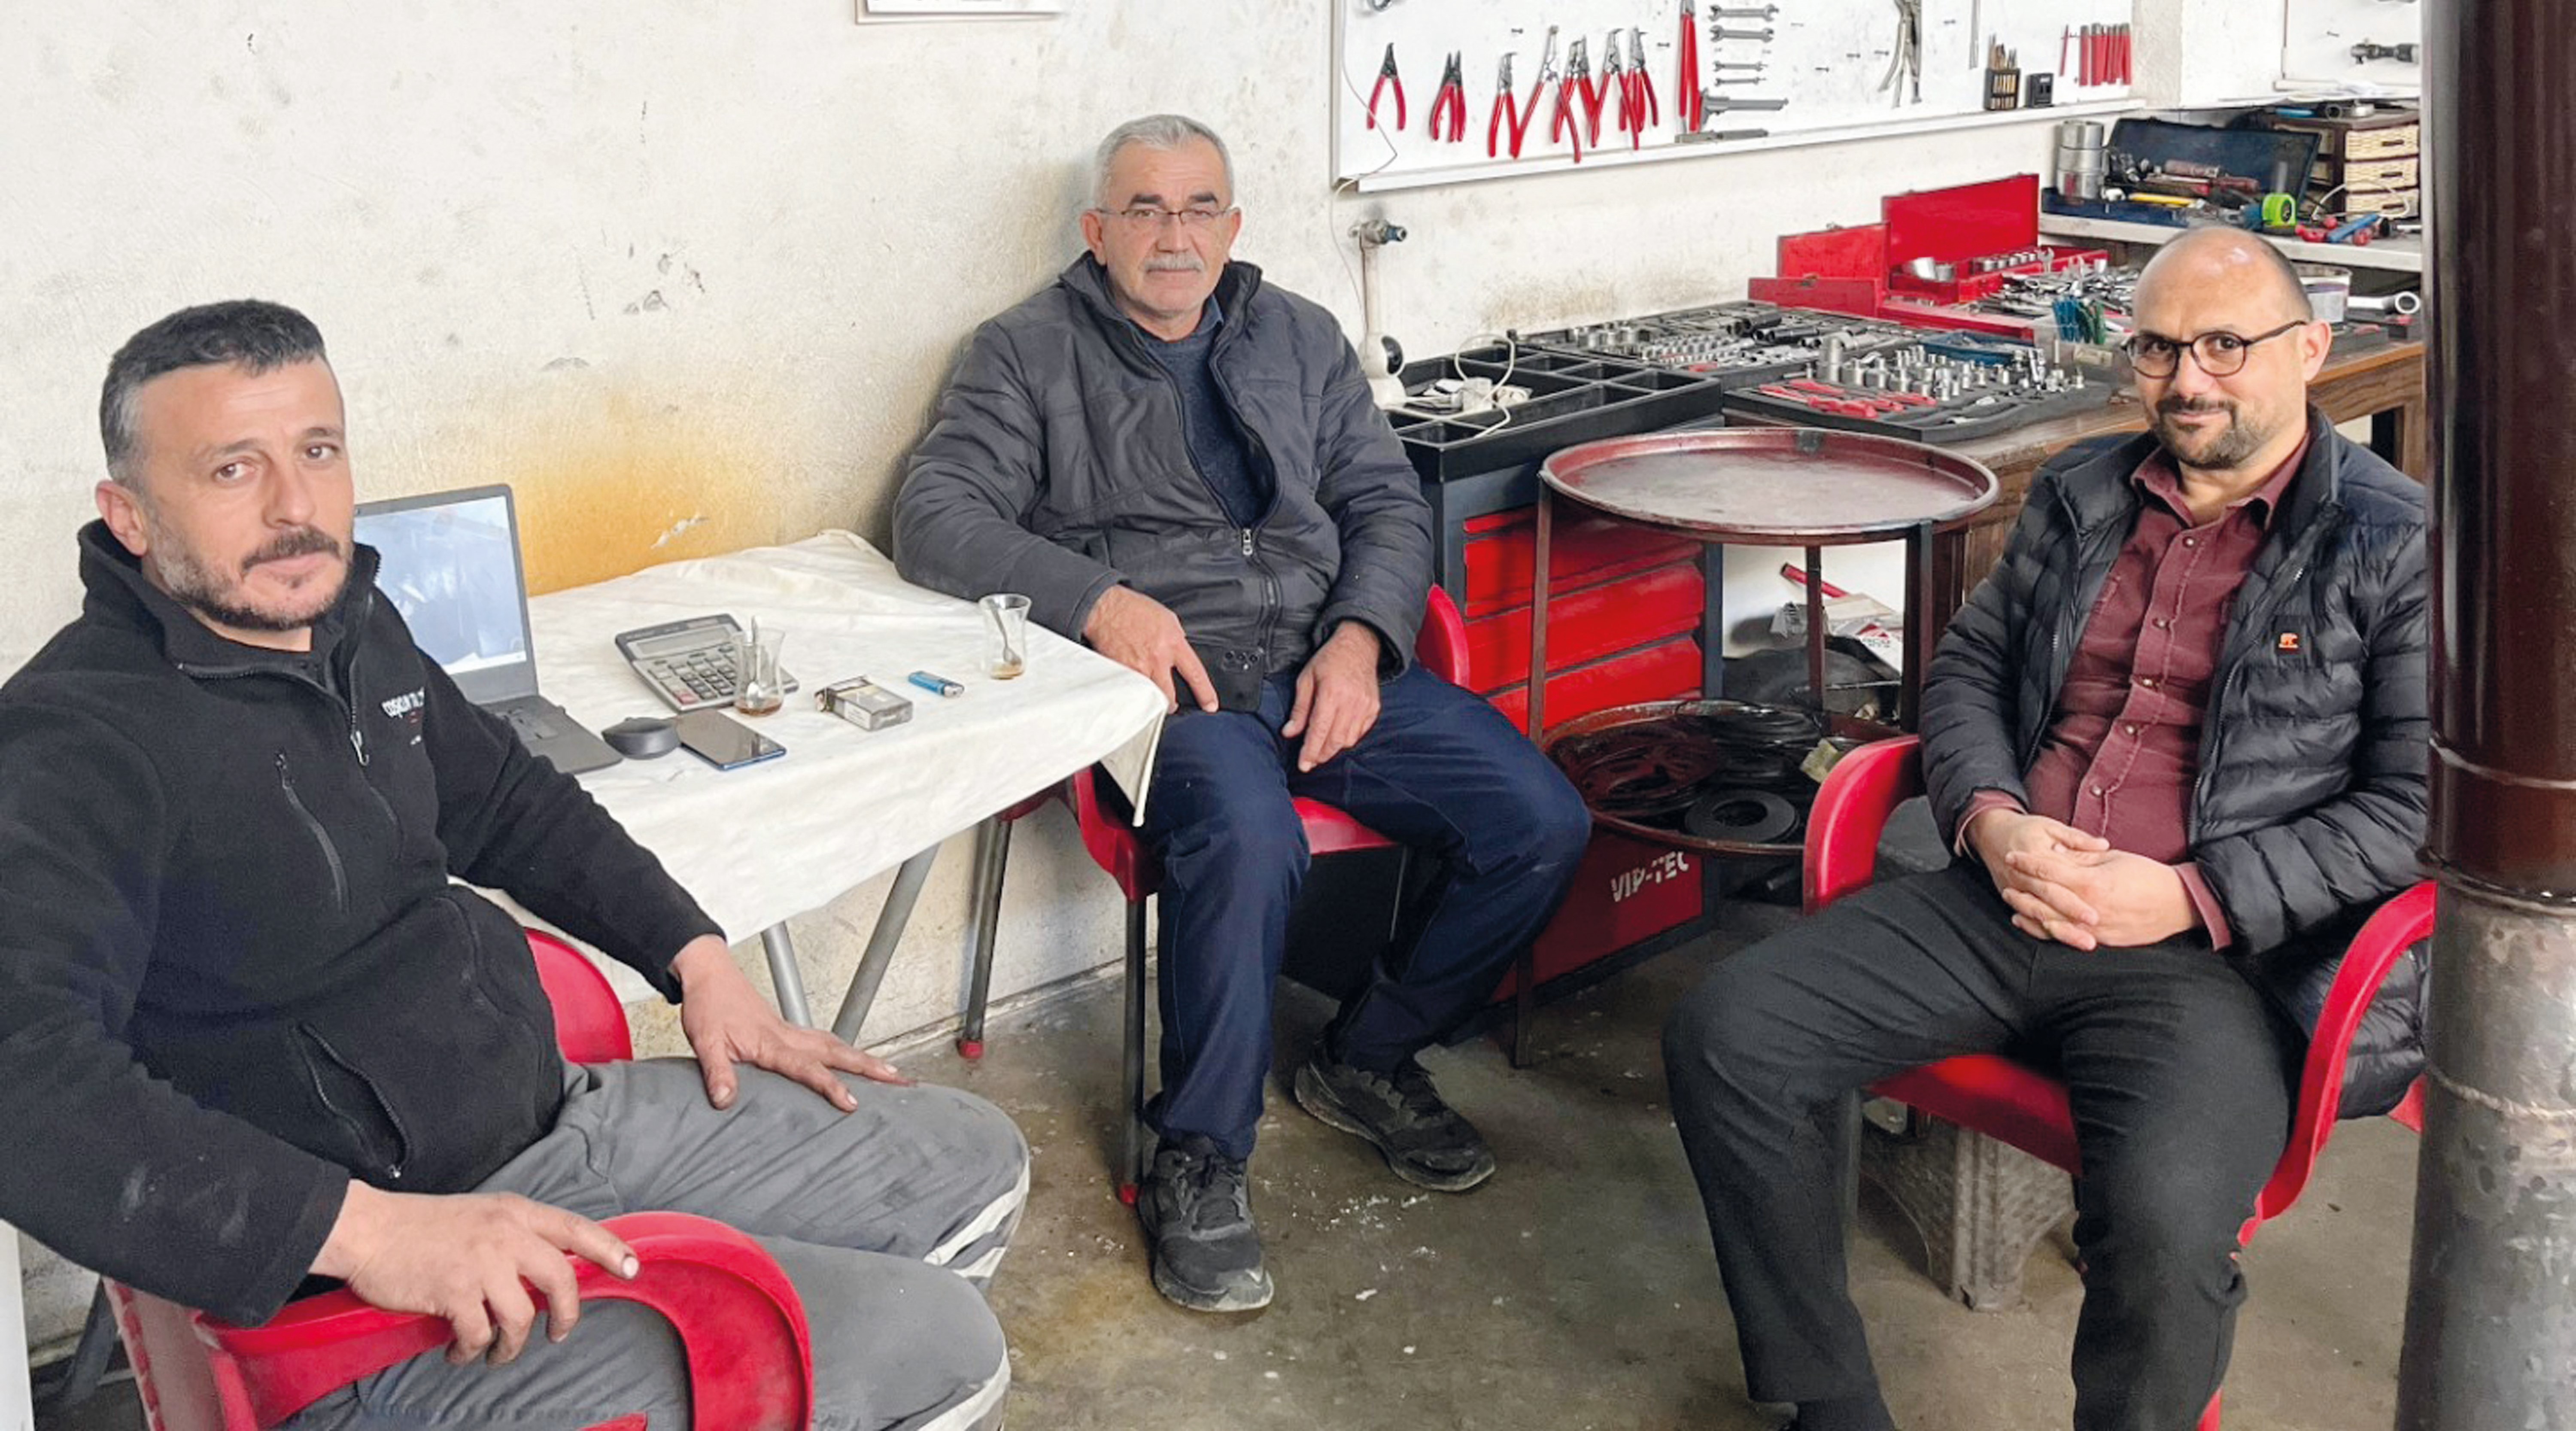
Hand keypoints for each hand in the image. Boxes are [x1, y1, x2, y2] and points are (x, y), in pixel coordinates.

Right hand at [313, 1183, 636, 1365]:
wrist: (368, 1229)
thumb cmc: (421, 1225)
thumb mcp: (481, 1216)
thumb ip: (514, 1236)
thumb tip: (544, 1269)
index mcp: (514, 1213)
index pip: (576, 1229)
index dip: (609, 1249)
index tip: (632, 1267)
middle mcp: (506, 1235)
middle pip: (560, 1280)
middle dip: (566, 1315)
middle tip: (557, 1334)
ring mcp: (481, 1263)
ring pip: (521, 1317)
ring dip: (510, 1346)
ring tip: (494, 1354)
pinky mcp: (454, 1292)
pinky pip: (478, 1335)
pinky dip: (471, 1352)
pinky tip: (460, 1352)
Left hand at [672, 937, 908, 1112]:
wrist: (708, 973)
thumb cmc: (709, 1004)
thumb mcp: (704, 1042)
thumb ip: (717, 1072)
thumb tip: (725, 1100)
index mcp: (770, 1042)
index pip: (807, 1067)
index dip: (830, 1084)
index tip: (851, 1100)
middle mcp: (787, 1035)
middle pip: (836, 1051)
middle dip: (869, 1067)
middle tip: (898, 1079)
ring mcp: (789, 1030)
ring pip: (835, 1044)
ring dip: (862, 1058)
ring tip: (887, 1071)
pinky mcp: (786, 1029)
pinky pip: (823, 1040)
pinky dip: (843, 1050)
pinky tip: (848, 1057)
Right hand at [1082, 586, 1215, 713]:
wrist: (1107, 609)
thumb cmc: (1135, 610)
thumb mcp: (1167, 620)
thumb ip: (1177, 640)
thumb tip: (1180, 655)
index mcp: (1173, 644)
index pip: (1195, 674)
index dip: (1205, 693)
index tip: (1210, 706)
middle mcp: (1157, 659)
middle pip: (1169, 695)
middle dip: (1171, 703)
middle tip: (1171, 703)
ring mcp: (1137, 667)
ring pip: (1150, 696)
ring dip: (1152, 698)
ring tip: (1151, 695)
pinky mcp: (1121, 672)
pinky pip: (1132, 690)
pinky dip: (1135, 691)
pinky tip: (1133, 685)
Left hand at [1282, 624, 1382, 771]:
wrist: (1358, 646)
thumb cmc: (1329, 660)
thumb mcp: (1306, 679)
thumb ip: (1299, 709)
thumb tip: (1289, 732)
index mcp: (1332, 694)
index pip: (1319, 731)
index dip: (1310, 751)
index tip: (1303, 765)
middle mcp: (1351, 702)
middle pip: (1335, 741)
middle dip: (1321, 755)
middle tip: (1310, 760)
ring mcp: (1366, 706)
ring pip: (1349, 740)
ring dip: (1334, 749)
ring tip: (1321, 749)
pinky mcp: (1374, 708)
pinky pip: (1360, 732)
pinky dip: (1347, 739)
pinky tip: (1337, 737)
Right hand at [1964, 808, 2111, 938]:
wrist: (1990, 833)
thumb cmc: (2025, 829)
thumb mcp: (2050, 826)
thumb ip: (2077, 838)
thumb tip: (2103, 845)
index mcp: (2034, 854)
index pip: (2058, 878)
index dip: (2076, 894)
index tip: (2096, 910)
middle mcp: (2022, 874)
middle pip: (2048, 898)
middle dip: (2071, 915)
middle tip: (2095, 927)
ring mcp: (2014, 887)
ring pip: (2038, 913)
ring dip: (2061, 930)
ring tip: (2085, 941)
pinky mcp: (2011, 895)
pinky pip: (2027, 917)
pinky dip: (2043, 929)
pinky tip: (2061, 938)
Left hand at [2002, 848, 2199, 949]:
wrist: (2177, 904)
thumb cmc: (2147, 876)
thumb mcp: (2113, 859)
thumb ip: (2082, 858)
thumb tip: (2055, 853)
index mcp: (2092, 883)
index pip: (2050, 871)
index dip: (2028, 862)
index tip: (2012, 855)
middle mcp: (2089, 909)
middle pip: (2044, 896)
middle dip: (2022, 884)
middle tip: (2006, 874)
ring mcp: (2093, 928)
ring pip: (2048, 920)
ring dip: (2026, 908)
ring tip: (2010, 897)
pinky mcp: (2099, 941)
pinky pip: (2063, 937)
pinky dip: (2041, 928)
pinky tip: (2027, 921)